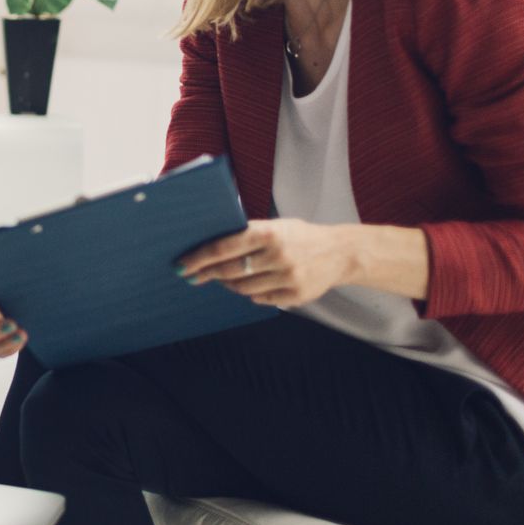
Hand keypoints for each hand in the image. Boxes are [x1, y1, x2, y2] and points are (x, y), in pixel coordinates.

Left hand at [177, 218, 353, 307]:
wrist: (341, 252)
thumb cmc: (300, 235)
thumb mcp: (275, 225)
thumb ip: (247, 233)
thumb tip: (208, 245)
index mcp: (268, 233)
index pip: (223, 247)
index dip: (199, 258)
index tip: (182, 264)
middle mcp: (278, 256)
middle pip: (229, 270)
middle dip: (206, 274)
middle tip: (192, 275)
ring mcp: (288, 277)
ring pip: (242, 288)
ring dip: (227, 284)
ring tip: (220, 279)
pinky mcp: (296, 295)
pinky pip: (260, 299)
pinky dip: (249, 292)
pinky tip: (247, 285)